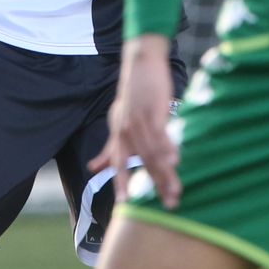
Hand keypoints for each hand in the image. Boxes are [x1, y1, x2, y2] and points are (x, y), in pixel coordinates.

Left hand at [94, 36, 178, 207]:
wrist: (140, 63)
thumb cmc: (131, 95)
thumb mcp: (116, 121)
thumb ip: (108, 148)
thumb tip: (92, 169)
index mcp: (117, 135)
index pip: (118, 164)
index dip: (121, 184)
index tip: (126, 204)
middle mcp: (125, 130)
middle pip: (140, 163)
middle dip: (154, 185)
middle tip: (168, 205)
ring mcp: (138, 121)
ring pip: (152, 153)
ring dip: (165, 173)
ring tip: (176, 191)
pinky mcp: (151, 110)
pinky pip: (160, 134)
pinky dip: (168, 147)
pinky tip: (176, 160)